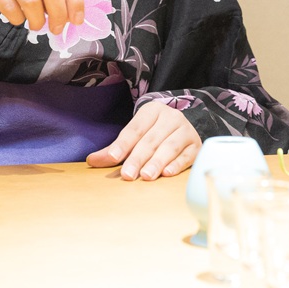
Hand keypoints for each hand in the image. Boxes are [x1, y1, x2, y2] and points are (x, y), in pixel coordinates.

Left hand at [86, 102, 201, 180]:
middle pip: (151, 140)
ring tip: (146, 176)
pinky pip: (187, 156)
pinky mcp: (196, 146)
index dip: (123, 144)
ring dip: (157, 162)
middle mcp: (171, 117)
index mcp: (152, 111)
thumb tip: (92, 161)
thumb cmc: (153, 133)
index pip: (135, 129)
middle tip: (127, 175)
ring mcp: (186, 131)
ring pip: (170, 147)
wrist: (183, 128)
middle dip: (138, 158)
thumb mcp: (135, 135)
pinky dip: (177, 164)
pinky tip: (167, 173)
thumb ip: (114, 149)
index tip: (113, 158)